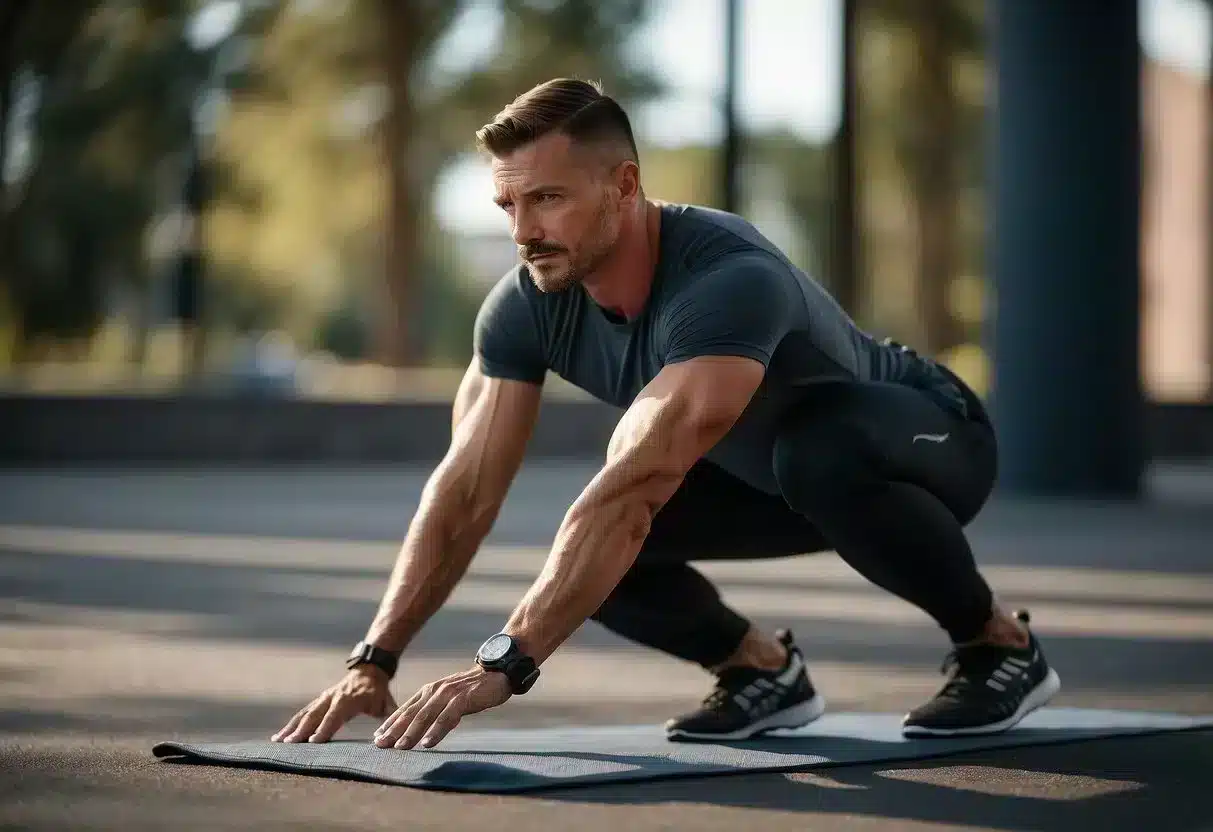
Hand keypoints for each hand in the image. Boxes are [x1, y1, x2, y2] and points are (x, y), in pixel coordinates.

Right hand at [272, 666, 396, 743]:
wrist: (369, 670)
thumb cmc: (378, 691)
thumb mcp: (386, 702)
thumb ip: (387, 716)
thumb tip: (388, 735)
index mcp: (348, 699)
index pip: (335, 716)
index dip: (325, 728)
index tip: (314, 741)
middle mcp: (332, 698)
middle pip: (315, 716)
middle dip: (301, 731)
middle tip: (289, 744)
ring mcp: (323, 699)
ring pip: (304, 714)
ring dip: (291, 728)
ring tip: (278, 742)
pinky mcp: (318, 702)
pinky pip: (302, 713)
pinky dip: (291, 724)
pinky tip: (279, 737)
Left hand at [374, 666, 511, 749]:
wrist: (497, 672)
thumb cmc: (472, 688)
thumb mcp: (448, 698)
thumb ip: (434, 710)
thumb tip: (419, 730)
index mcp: (429, 691)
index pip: (405, 709)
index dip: (390, 723)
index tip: (377, 737)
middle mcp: (435, 691)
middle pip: (411, 714)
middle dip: (394, 730)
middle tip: (380, 745)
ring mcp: (449, 694)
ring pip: (426, 716)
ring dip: (411, 733)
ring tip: (400, 747)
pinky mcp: (463, 698)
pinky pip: (447, 717)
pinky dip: (436, 731)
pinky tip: (428, 743)